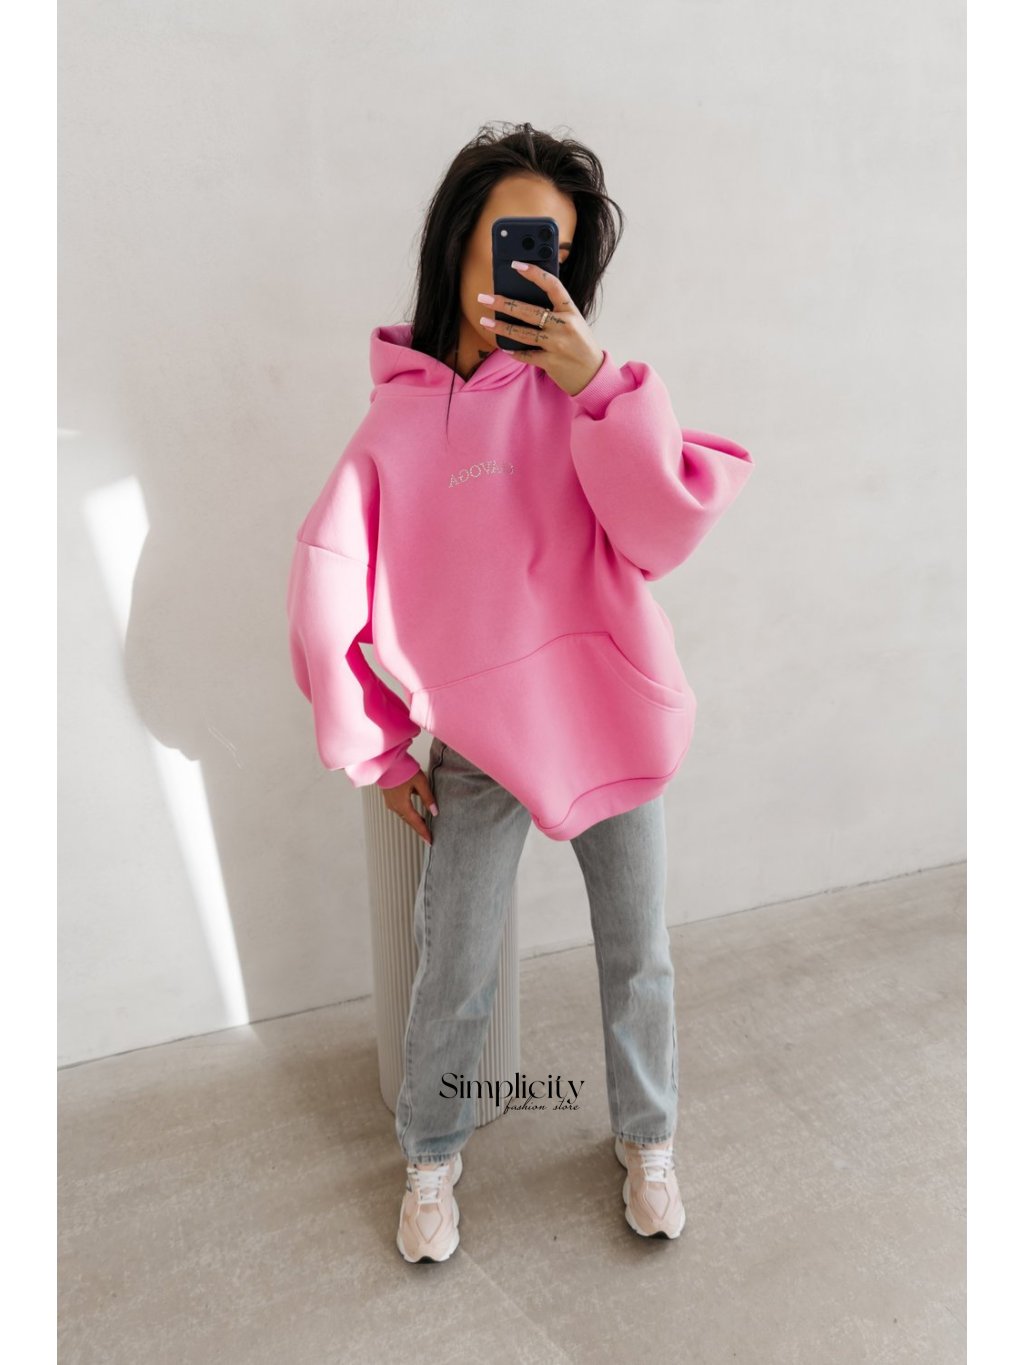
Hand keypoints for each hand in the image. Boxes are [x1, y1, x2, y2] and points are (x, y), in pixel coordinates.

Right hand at [381, 767, 437, 846]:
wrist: (387, 761)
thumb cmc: (403, 769)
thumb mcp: (420, 782)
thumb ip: (428, 797)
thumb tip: (435, 812)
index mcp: (402, 805)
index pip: (416, 822)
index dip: (424, 832)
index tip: (430, 841)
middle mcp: (395, 806)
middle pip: (409, 821)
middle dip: (419, 829)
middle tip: (428, 837)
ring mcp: (390, 802)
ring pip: (404, 816)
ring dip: (414, 822)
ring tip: (423, 827)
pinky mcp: (389, 797)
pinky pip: (400, 810)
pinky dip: (408, 814)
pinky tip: (415, 814)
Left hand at [478, 260, 604, 396]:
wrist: (593, 374)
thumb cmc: (581, 345)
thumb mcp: (574, 323)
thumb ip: (555, 312)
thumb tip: (524, 302)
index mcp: (571, 311)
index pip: (552, 285)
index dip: (534, 273)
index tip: (516, 265)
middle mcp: (565, 326)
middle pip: (529, 311)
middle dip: (504, 303)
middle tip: (484, 298)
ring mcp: (557, 345)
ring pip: (523, 333)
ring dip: (501, 327)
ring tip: (485, 321)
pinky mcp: (551, 362)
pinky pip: (526, 355)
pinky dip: (513, 351)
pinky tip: (503, 346)